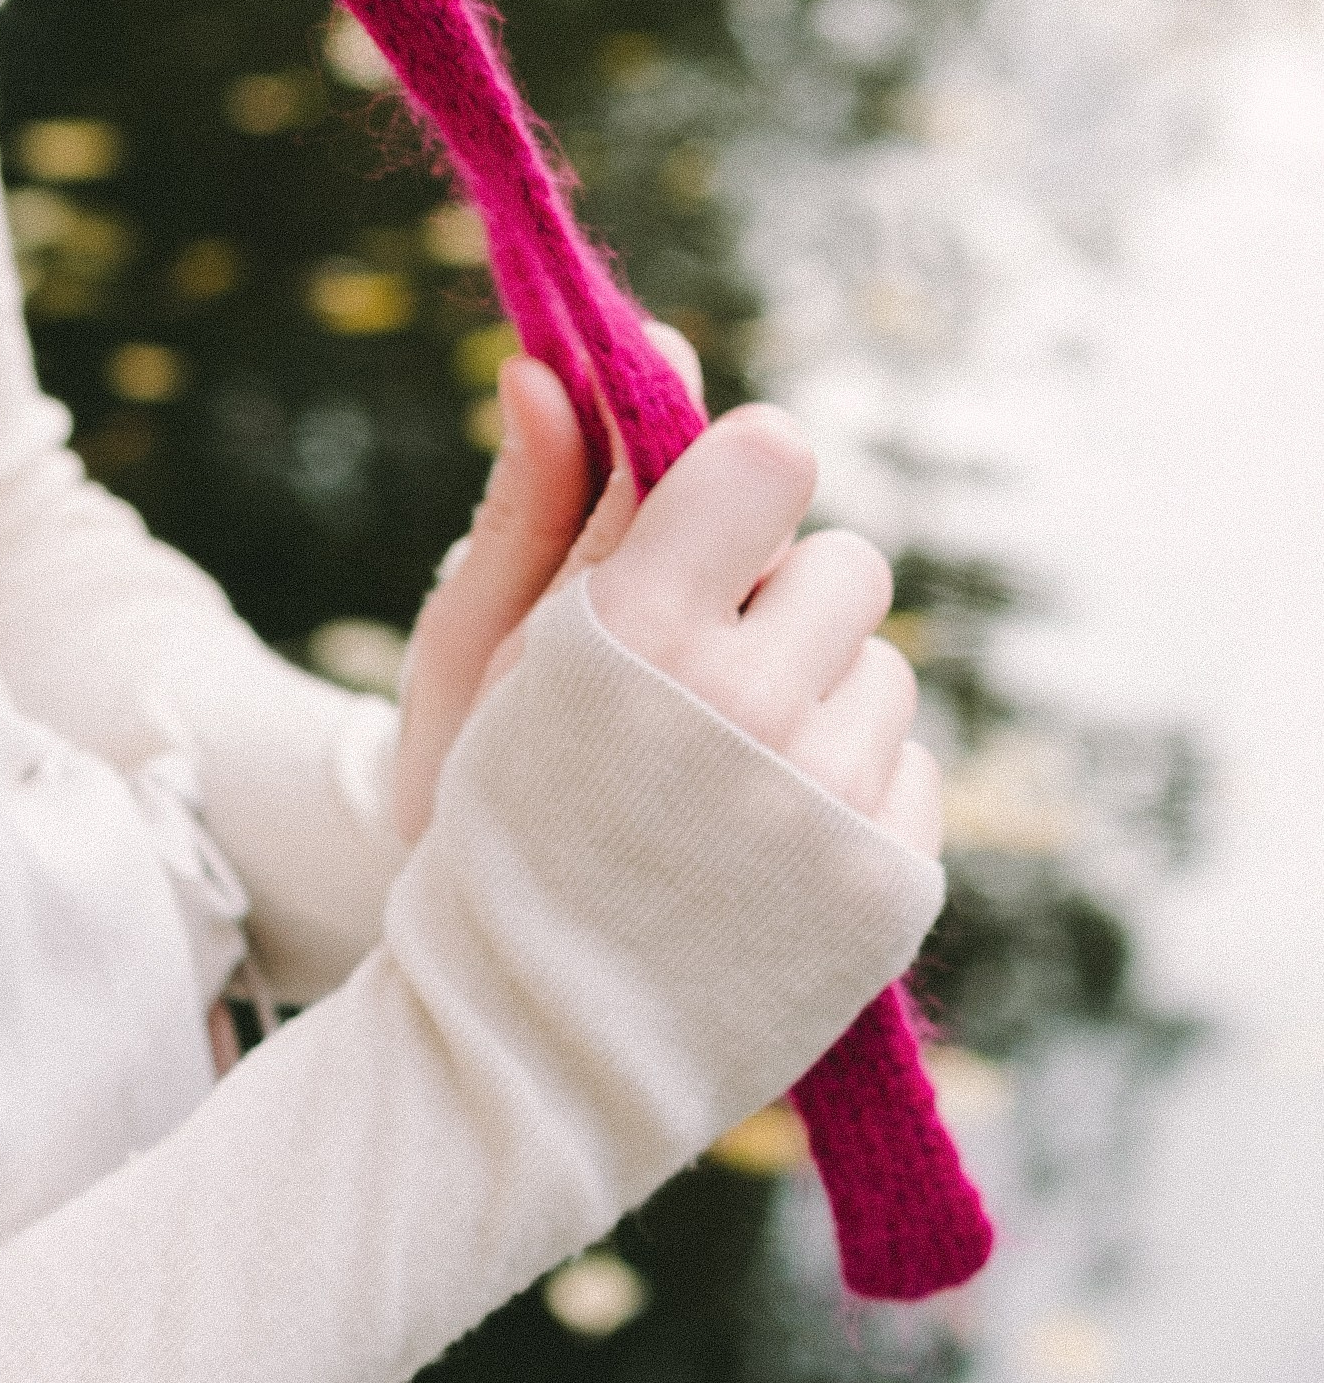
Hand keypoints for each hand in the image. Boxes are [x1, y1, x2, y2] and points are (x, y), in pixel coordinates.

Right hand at [392, 358, 939, 861]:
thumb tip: (552, 363)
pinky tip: (769, 840)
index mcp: (636, 628)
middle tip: (695, 678)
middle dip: (777, 600)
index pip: (773, 453)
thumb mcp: (483, 646)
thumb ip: (540, 498)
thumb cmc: (493, 806)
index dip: (741, 480)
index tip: (707, 524)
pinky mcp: (890, 885)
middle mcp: (746, 705)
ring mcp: (827, 802)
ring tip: (725, 773)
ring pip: (884, 664)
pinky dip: (853, 790)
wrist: (526, 1034)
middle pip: (844, 560)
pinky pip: (913, 766)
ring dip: (820, 696)